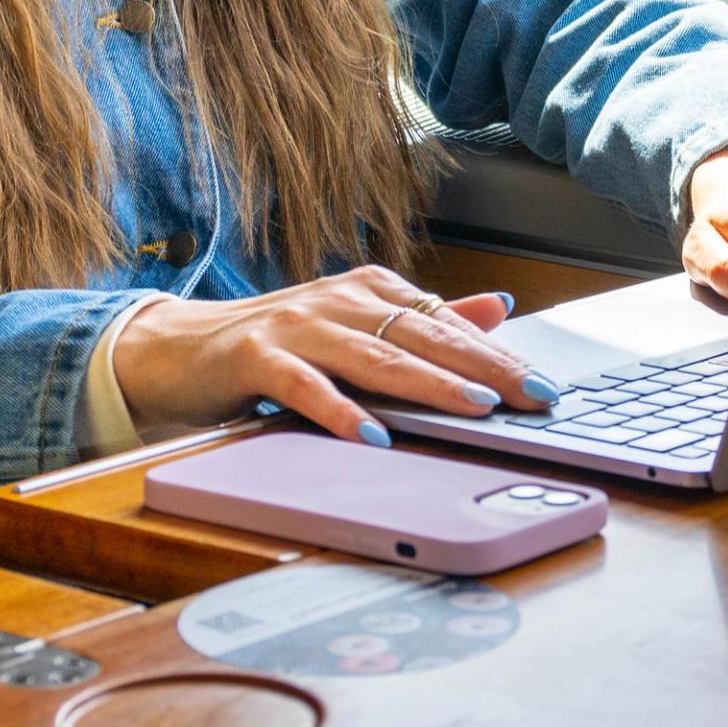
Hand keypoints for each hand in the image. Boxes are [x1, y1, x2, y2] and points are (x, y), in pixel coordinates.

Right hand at [108, 266, 555, 446]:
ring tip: (475, 407)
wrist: (181, 349)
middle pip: (423, 336)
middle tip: (533, 396)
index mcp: (371, 290)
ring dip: (429, 384)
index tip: (546, 386)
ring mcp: (298, 326)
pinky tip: (374, 436)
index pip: (448, 324)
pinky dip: (341, 412)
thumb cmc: (277, 344)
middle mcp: (340, 300)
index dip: (501, 355)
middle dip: (484, 367)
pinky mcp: (256, 357)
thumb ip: (426, 321)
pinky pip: (305, 387)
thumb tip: (500, 307)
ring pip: (375, 357)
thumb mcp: (357, 329)